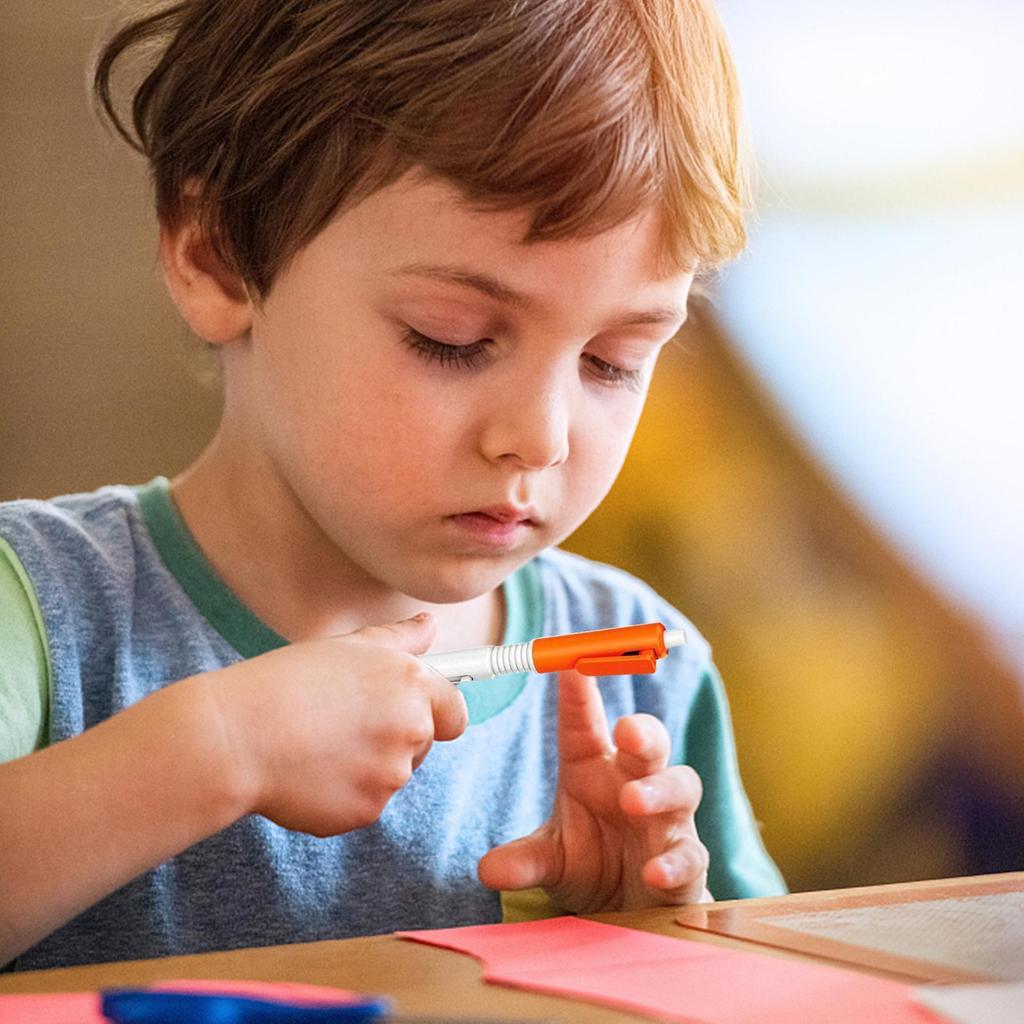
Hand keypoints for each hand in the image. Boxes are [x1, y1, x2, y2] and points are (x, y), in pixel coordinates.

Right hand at [210, 613, 466, 835]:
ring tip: (317, 745)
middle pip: (422, 743)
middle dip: (392, 737)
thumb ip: (400, 639)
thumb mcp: (349, 646)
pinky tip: (308, 772)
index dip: (436, 713)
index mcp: (413, 685)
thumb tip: (429, 625)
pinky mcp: (367, 811)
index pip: (455, 712)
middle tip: (342, 723)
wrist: (238, 736)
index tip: (409, 713)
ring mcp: (391, 775)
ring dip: (366, 765)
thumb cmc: (288, 682)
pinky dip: (341, 793)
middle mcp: (412, 730)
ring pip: (390, 774)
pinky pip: (364, 802)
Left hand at [478, 668, 708, 911]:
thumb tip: (487, 870)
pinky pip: (689, 855)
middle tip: (626, 729)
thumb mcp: (550, 860)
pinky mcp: (685, 862)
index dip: (578, 693)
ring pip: (679, 788)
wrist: (628, 911)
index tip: (571, 663)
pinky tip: (655, 873)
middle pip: (648, 742)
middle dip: (642, 730)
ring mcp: (665, 820)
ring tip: (633, 799)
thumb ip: (524, 861)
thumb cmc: (590, 861)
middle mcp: (634, 782)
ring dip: (659, 791)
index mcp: (592, 768)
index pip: (584, 724)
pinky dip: (674, 862)